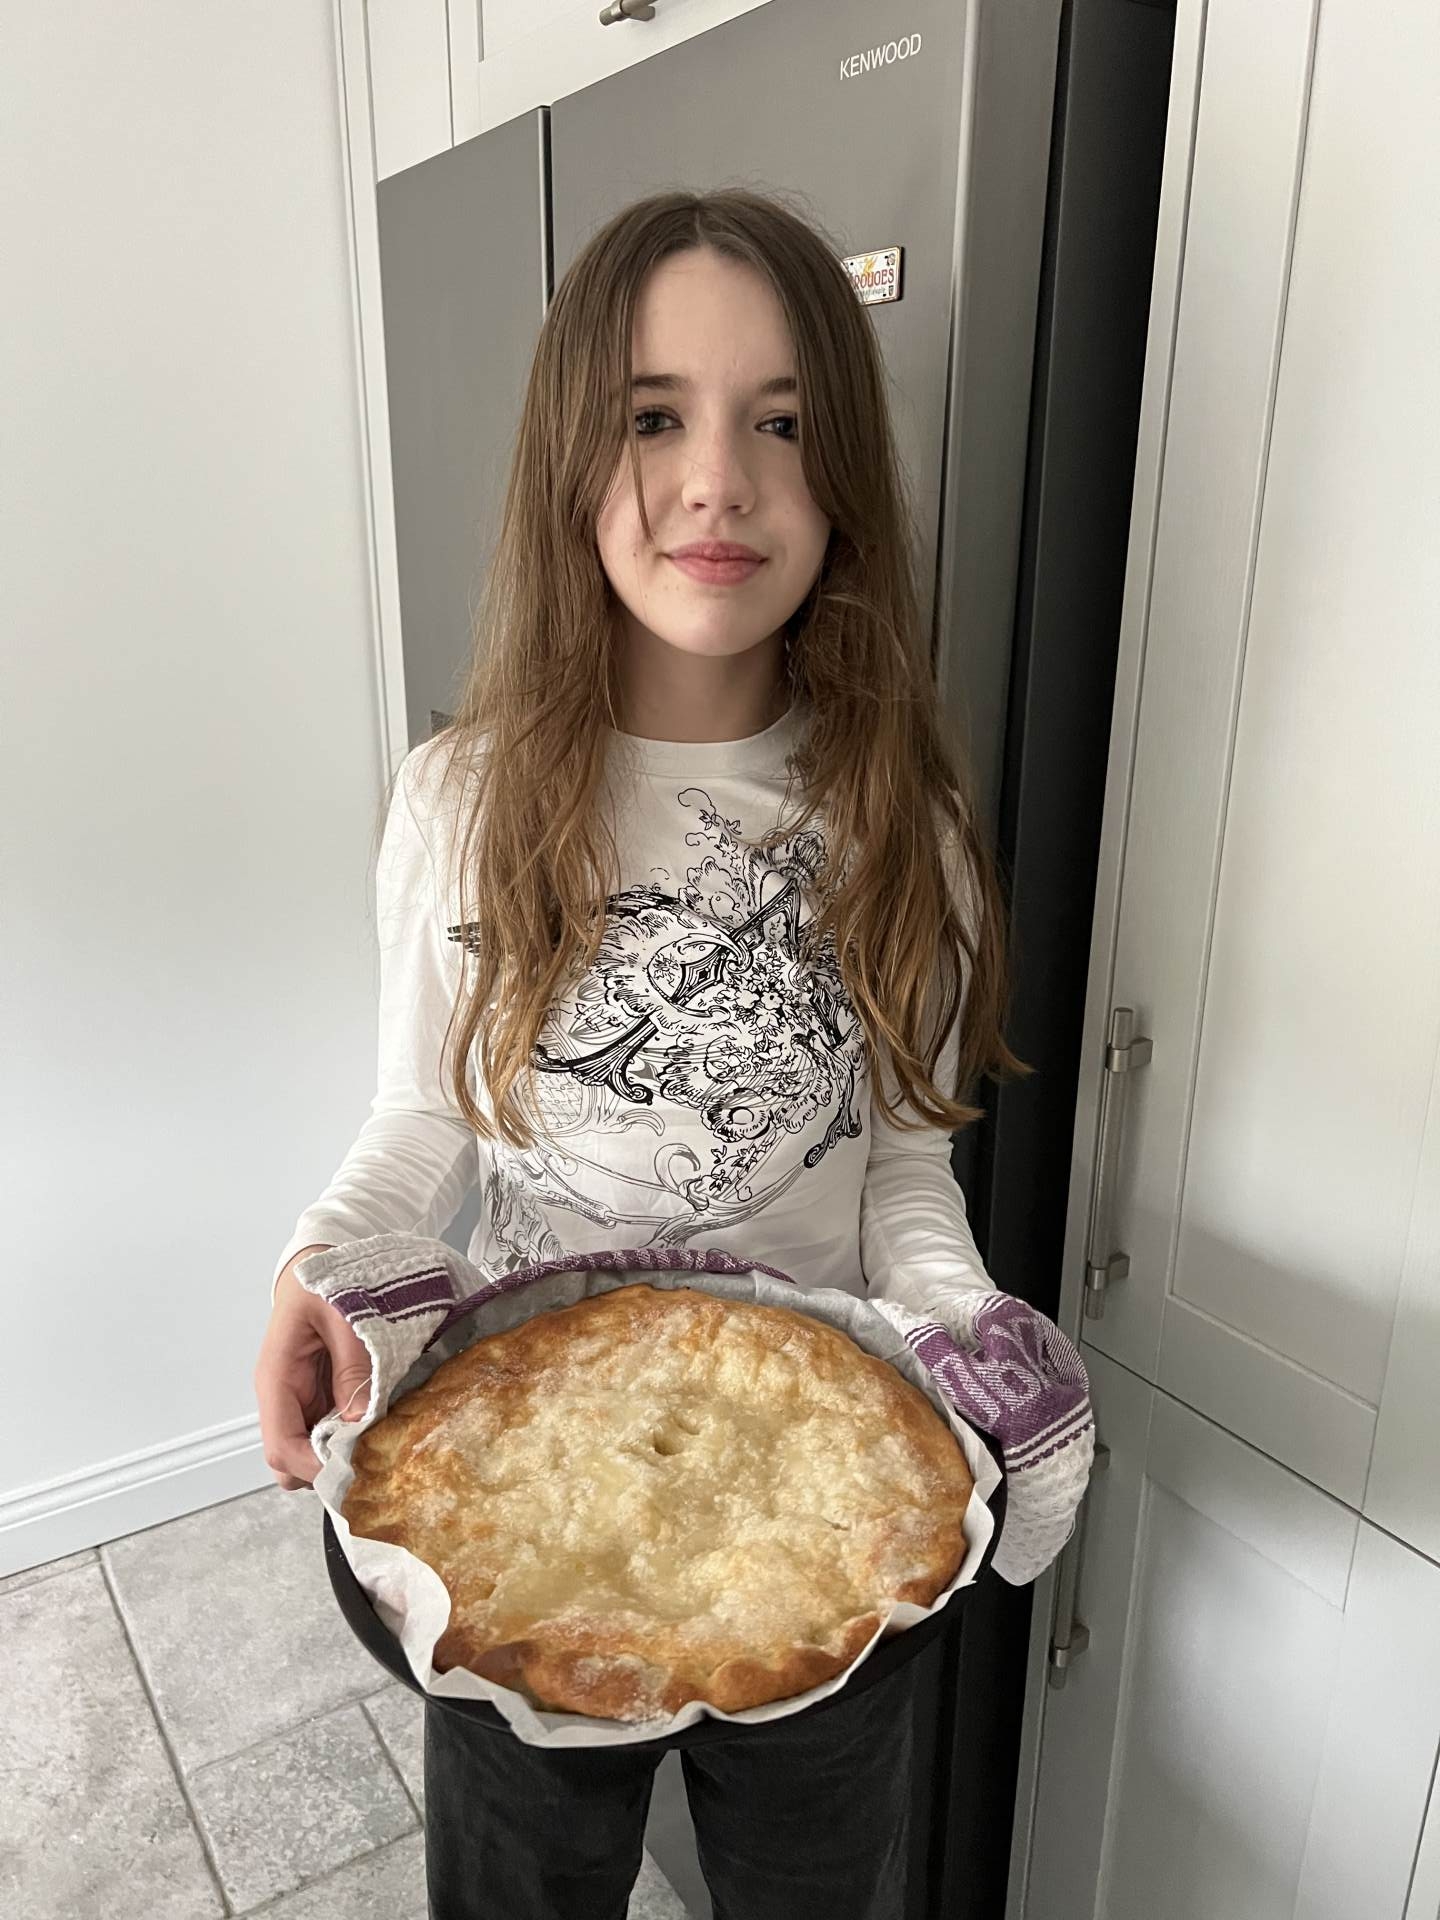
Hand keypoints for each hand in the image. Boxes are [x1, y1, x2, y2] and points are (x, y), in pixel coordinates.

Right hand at [254, 1246, 371, 1490]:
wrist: (318, 1263)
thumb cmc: (324, 1282)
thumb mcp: (344, 1315)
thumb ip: (353, 1365)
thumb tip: (359, 1420)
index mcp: (277, 1378)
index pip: (281, 1446)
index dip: (314, 1467)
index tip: (355, 1469)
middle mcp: (282, 1397)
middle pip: (288, 1461)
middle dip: (324, 1468)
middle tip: (371, 1458)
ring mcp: (299, 1399)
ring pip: (307, 1452)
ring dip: (339, 1454)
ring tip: (379, 1440)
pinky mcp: (318, 1396)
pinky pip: (327, 1431)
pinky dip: (348, 1437)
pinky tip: (376, 1424)